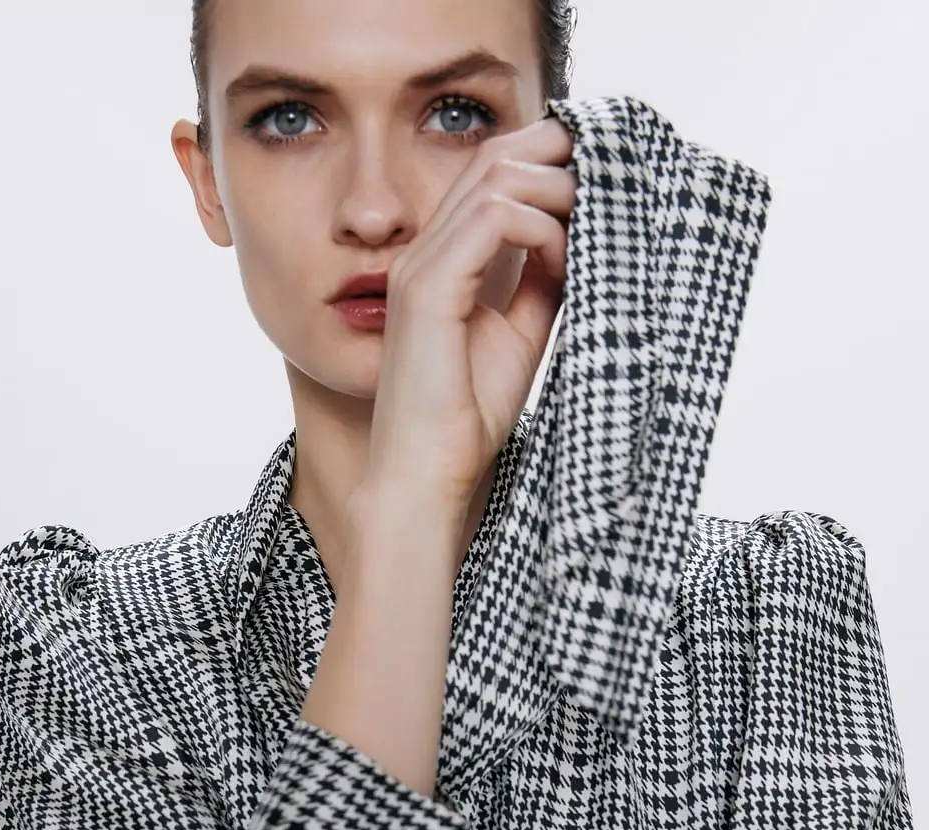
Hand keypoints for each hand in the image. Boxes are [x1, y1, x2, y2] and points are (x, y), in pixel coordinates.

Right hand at [365, 114, 575, 521]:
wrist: (425, 473)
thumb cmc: (463, 418)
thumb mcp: (521, 335)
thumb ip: (541, 283)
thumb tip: (578, 239)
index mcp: (442, 260)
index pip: (492, 173)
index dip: (549, 163)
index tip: (600, 189)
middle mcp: (425, 251)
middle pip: (493, 157)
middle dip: (559, 157)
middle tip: (607, 184)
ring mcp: (421, 265)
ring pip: (496, 177)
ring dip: (557, 192)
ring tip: (591, 226)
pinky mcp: (427, 289)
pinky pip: (494, 220)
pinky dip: (541, 229)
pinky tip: (564, 259)